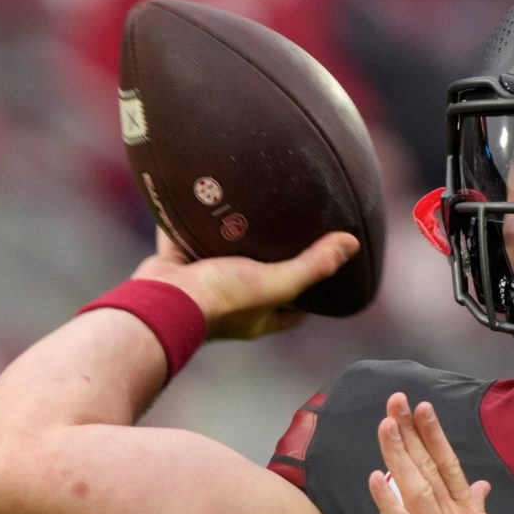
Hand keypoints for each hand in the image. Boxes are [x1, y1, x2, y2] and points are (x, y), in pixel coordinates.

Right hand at [134, 228, 356, 339]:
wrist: (162, 301)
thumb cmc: (221, 300)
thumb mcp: (276, 282)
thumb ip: (312, 265)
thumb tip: (351, 244)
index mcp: (259, 316)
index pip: (295, 310)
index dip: (312, 294)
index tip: (324, 271)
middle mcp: (232, 304)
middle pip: (258, 281)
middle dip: (270, 262)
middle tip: (285, 232)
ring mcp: (202, 285)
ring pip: (221, 258)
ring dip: (230, 240)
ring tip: (247, 210)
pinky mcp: (176, 266)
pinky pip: (184, 239)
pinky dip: (188, 222)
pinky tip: (198, 197)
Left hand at [367, 393, 513, 513]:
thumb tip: (481, 489)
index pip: (449, 468)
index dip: (433, 436)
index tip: (421, 408)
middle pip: (430, 469)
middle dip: (411, 432)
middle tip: (394, 398)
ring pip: (418, 489)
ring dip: (399, 455)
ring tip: (385, 423)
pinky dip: (390, 504)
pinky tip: (375, 480)